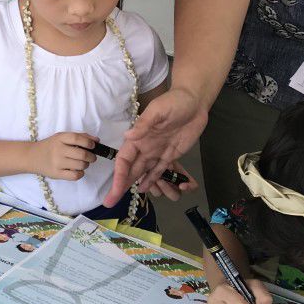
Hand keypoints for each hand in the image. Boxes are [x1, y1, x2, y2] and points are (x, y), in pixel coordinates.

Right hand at [28, 132, 96, 180]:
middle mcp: (58, 150)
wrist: (32, 157)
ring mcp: (57, 163)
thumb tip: (97, 141)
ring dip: (85, 165)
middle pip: (82, 154)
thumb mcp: (62, 137)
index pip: (77, 139)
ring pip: (81, 165)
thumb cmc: (51, 146)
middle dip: (91, 157)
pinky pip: (75, 176)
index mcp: (60, 138)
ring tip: (82, 163)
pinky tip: (77, 170)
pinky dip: (80, 173)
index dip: (89, 143)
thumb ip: (79, 137)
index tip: (93, 146)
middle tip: (91, 157)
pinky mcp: (56, 174)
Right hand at [108, 87, 206, 205]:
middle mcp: (144, 147)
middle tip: (110, 202)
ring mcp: (157, 152)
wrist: (194, 102)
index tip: (114, 190)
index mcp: (138, 137)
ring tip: (126, 199)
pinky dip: (152, 180)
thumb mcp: (158, 111)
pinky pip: (160, 170)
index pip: (124, 160)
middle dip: (120, 186)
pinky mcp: (170, 154)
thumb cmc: (174, 102)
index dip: (119, 175)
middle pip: (130, 170)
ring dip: (136, 185)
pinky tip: (145, 189)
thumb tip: (127, 137)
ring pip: (144, 173)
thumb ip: (144, 125)